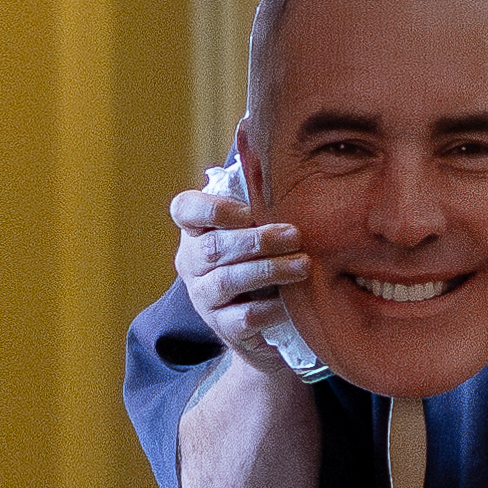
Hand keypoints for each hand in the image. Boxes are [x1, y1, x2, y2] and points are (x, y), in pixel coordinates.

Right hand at [168, 170, 314, 371]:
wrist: (264, 327)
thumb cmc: (262, 263)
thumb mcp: (257, 231)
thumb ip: (259, 203)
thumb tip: (271, 158)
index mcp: (196, 232)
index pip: (185, 210)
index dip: (212, 209)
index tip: (246, 212)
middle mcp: (192, 264)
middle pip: (214, 246)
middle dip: (257, 240)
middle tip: (295, 235)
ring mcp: (204, 298)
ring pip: (228, 280)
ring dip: (268, 270)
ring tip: (303, 265)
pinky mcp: (224, 329)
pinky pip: (246, 317)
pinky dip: (272, 307)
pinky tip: (294, 302)